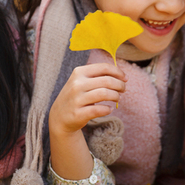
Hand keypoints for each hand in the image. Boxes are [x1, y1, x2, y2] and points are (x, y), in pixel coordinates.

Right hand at [48, 63, 125, 179]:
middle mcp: (77, 84)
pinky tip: (109, 109)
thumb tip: (121, 75)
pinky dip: (108, 109)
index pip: (104, 67)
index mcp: (79, 72)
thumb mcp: (81, 81)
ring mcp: (76, 99)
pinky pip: (99, 109)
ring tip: (117, 98)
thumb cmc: (76, 96)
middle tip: (123, 89)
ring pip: (105, 94)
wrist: (59, 117)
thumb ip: (98, 76)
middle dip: (120, 85)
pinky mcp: (78, 113)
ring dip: (116, 96)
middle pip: (107, 81)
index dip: (118, 72)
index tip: (125, 78)